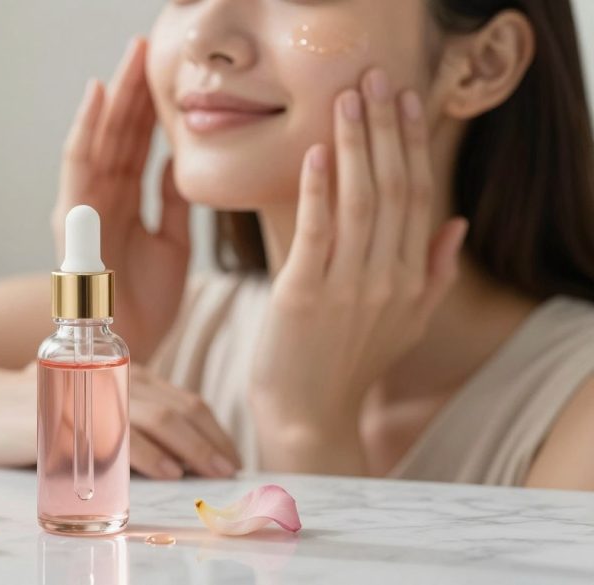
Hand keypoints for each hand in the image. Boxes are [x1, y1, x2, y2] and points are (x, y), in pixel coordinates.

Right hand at [0, 362, 241, 479]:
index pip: (181, 399)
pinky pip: (119, 435)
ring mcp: (93, 393)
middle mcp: (115, 377)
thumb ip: (124, 418)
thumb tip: (170, 455)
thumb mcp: (88, 405)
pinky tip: (167, 470)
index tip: (229, 455)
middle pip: (178, 408)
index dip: (212, 429)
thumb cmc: (38, 409)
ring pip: (158, 418)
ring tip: (210, 471)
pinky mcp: (72, 416)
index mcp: (124, 374)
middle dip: (210, 441)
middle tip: (230, 468)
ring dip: (191, 448)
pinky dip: (149, 454)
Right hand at [53, 37, 190, 363]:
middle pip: (121, 132)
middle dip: (136, 88)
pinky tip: (99, 94)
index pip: (141, 143)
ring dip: (115, 96)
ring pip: (101, 138)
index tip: (172, 70)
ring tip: (130, 55)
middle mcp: (103, 197)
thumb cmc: (146, 302)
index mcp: (127, 201)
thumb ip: (174, 200)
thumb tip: (184, 160)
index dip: (154, 106)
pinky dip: (87, 128)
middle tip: (149, 43)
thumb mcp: (174, 243)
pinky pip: (78, 165)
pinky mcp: (72, 218)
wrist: (127, 347)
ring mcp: (84, 205)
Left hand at [249, 68, 469, 473]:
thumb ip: (435, 273)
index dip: (413, 145)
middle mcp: (387, 279)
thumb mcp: (408, 323)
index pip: (419, 197)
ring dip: (356, 144)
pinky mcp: (302, 293)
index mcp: (412, 280)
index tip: (407, 101)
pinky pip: (316, 230)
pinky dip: (317, 188)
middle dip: (386, 128)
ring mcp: (346, 286)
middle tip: (374, 79)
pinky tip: (317, 152)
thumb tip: (456, 224)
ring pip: (360, 200)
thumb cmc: (351, 365)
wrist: (308, 414)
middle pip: (393, 188)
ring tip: (348, 100)